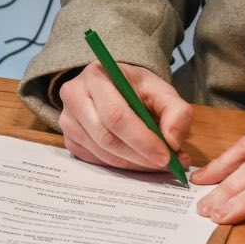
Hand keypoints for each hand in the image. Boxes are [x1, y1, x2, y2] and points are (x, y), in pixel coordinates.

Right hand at [58, 62, 193, 172]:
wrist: (112, 87)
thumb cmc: (135, 88)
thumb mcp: (160, 90)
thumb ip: (176, 111)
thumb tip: (173, 141)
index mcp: (96, 77)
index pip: (116, 115)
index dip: (142, 139)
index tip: (166, 155)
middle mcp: (74, 97)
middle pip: (106, 137)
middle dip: (139, 155)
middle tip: (165, 164)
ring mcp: (68, 121)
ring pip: (102, 153)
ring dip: (133, 163)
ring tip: (157, 161)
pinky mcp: (70, 140)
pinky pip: (97, 161)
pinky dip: (122, 166)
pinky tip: (138, 160)